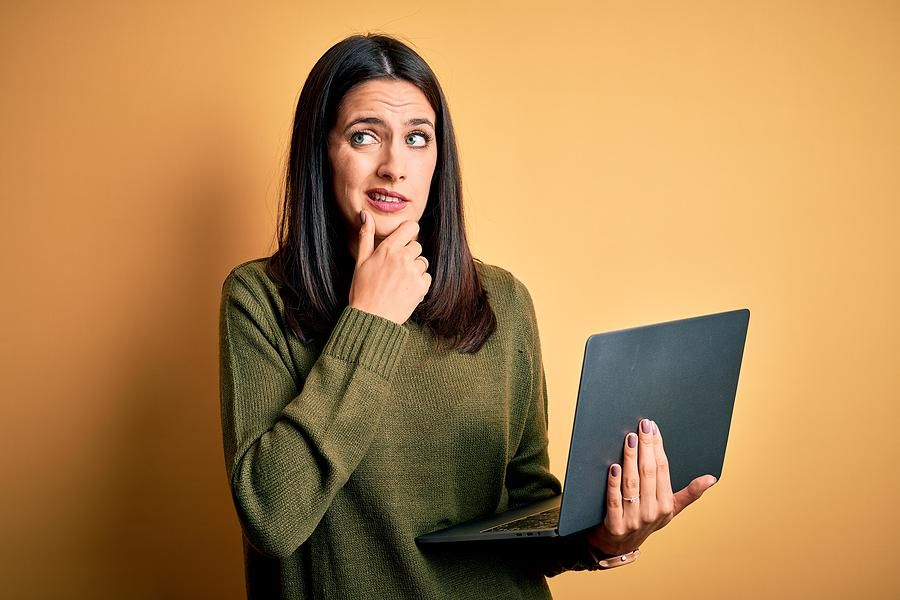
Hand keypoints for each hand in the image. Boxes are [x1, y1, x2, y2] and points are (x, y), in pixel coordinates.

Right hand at [348, 209, 431, 324]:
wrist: (371, 319)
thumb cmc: (362, 290)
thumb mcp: (360, 261)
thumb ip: (366, 236)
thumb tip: (365, 214)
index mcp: (388, 249)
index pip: (411, 228)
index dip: (409, 233)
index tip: (404, 241)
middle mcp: (402, 258)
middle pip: (417, 246)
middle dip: (409, 255)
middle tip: (395, 269)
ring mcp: (413, 273)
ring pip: (423, 262)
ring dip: (414, 270)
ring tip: (399, 282)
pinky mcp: (421, 287)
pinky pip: (427, 277)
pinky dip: (419, 283)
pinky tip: (405, 290)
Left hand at [586, 418, 717, 556]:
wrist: (619, 545)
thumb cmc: (646, 520)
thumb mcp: (670, 509)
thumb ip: (689, 494)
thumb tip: (712, 478)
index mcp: (666, 505)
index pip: (662, 470)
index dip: (658, 447)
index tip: (654, 427)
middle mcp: (651, 512)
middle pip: (648, 473)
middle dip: (646, 447)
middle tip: (643, 425)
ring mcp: (633, 519)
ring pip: (632, 483)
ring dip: (630, 459)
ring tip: (630, 439)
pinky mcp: (614, 524)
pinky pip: (614, 500)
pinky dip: (613, 483)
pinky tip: (613, 466)